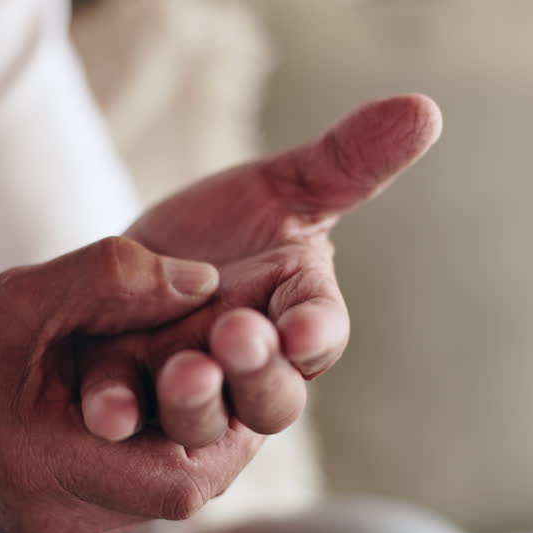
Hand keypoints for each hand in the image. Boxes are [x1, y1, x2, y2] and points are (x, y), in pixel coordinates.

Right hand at [0, 237, 259, 532]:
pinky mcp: (67, 527)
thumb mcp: (18, 296)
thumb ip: (110, 277)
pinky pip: (136, 494)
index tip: (246, 364)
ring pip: (166, 494)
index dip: (229, 423)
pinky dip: (158, 446)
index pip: (181, 480)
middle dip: (221, 425)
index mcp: (46, 471)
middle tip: (242, 363)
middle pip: (185, 491)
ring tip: (209, 372)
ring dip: (194, 435)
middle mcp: (66, 521)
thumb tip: (206, 278)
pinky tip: (161, 396)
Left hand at [80, 95, 442, 446]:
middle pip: (271, 396)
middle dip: (256, 370)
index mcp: (299, 318)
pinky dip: (120, 416)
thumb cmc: (223, 231)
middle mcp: (254, 375)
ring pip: (204, 421)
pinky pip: (131, 423)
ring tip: (180, 370)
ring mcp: (194, 402)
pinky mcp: (133, 409)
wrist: (130, 265)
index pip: (319, 333)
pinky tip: (107, 409)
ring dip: (195, 400)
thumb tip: (424, 109)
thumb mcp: (281, 188)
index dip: (315, 332)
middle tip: (235, 335)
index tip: (304, 327)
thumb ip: (348, 161)